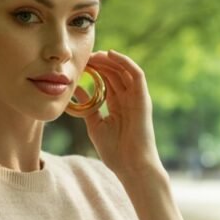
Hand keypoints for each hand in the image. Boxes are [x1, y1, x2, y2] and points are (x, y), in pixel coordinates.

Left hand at [75, 49, 162, 176]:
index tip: (80, 65)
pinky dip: (125, 62)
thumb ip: (87, 106)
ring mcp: (137, 98)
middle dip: (100, 62)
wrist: (132, 166)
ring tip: (94, 54)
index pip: (107, 81)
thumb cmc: (115, 152)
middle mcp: (128, 99)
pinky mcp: (143, 99)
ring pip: (124, 71)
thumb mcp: (95, 125)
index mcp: (118, 105)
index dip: (94, 71)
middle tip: (85, 56)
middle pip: (115, 73)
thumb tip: (75, 89)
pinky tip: (111, 55)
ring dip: (110, 60)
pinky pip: (137, 75)